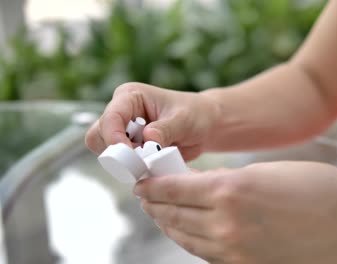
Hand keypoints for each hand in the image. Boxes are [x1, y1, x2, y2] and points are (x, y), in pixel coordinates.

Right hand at [85, 83, 219, 160]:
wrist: (205, 125)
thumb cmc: (196, 114)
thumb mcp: (184, 120)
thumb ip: (165, 129)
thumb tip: (148, 139)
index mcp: (130, 96)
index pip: (111, 117)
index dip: (115, 139)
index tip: (131, 157)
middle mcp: (121, 111)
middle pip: (98, 135)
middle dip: (116, 152)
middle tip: (141, 162)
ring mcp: (123, 130)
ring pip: (105, 151)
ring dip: (124, 162)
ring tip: (150, 161)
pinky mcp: (129, 147)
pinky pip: (120, 162)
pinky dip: (132, 168)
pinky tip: (152, 164)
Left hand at [134, 161, 336, 263]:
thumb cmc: (319, 190)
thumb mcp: (266, 172)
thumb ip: (229, 181)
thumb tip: (205, 186)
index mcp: (229, 192)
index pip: (172, 189)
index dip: (153, 185)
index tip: (143, 182)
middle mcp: (225, 226)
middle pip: (173, 216)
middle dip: (155, 205)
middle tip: (146, 196)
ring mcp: (235, 253)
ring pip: (186, 239)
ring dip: (169, 224)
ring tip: (161, 214)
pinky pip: (207, 254)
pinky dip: (193, 240)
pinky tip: (191, 231)